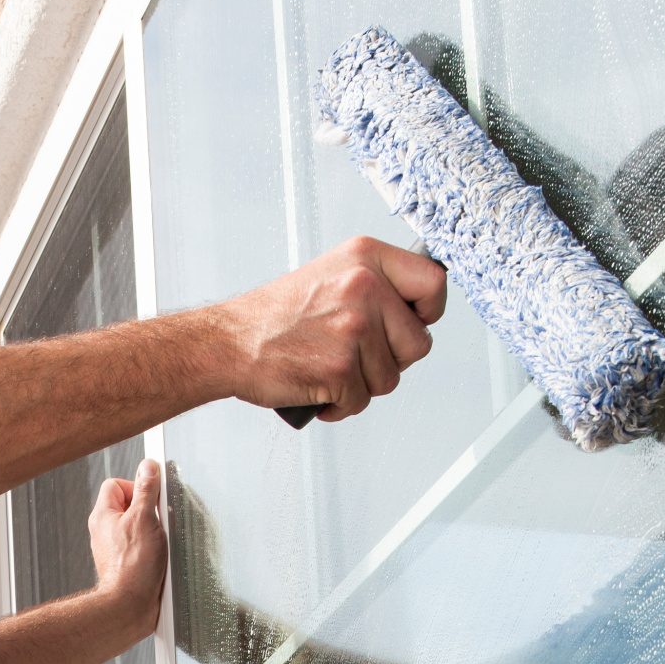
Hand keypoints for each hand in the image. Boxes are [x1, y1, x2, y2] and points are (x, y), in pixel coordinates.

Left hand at [89, 456, 167, 639]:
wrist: (130, 606)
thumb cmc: (134, 567)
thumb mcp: (144, 518)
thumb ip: (146, 489)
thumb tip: (148, 467)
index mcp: (102, 515)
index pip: (115, 484)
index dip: (136, 486)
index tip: (150, 497)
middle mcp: (103, 531)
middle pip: (127, 505)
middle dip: (146, 509)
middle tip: (155, 521)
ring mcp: (112, 549)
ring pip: (135, 527)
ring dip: (150, 530)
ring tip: (157, 542)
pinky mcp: (124, 564)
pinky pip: (139, 546)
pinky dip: (150, 549)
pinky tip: (157, 558)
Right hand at [229, 236, 446, 419]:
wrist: (231, 342)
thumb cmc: (274, 316)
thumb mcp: (331, 274)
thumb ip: (374, 285)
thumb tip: (414, 312)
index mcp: (366, 257)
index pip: (433, 282)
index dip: (429, 313)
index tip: (412, 323)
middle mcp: (365, 287)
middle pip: (418, 342)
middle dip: (391, 360)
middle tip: (358, 357)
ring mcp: (354, 328)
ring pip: (390, 378)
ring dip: (362, 385)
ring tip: (330, 369)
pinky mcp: (341, 368)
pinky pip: (361, 402)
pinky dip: (339, 406)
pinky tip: (319, 388)